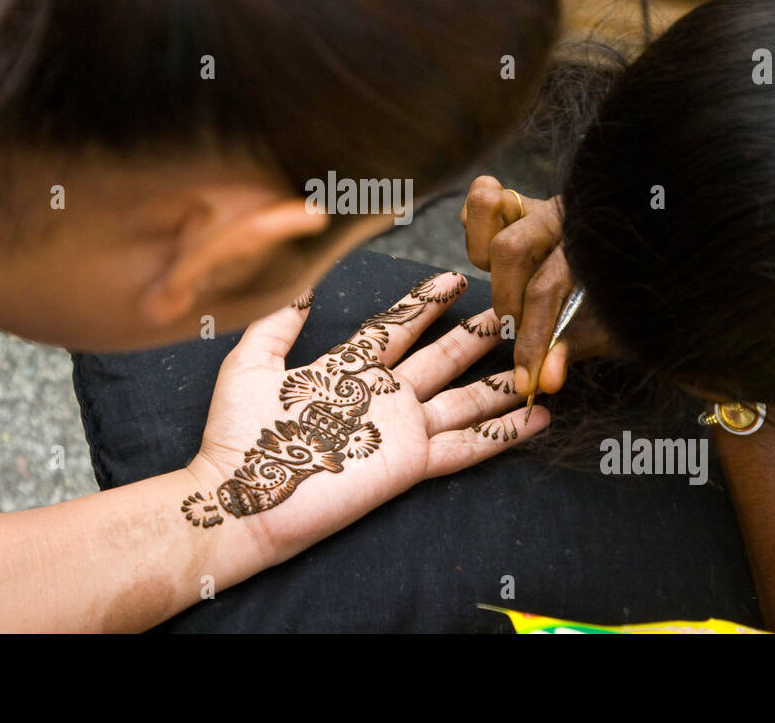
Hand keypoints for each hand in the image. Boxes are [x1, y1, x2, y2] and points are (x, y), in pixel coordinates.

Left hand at [184, 271, 548, 559]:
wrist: (243, 497)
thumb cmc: (237, 435)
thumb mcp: (251, 364)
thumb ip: (277, 324)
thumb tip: (303, 288)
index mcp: (347, 370)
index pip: (395, 329)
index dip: (423, 303)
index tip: (452, 278)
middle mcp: (381, 397)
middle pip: (439, 360)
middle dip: (472, 336)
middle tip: (505, 312)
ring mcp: (399, 430)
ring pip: (461, 401)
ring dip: (496, 382)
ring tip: (532, 361)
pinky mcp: (410, 464)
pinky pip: (465, 446)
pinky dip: (503, 434)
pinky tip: (537, 417)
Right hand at [460, 175, 615, 396]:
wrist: (657, 266)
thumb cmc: (625, 304)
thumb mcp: (608, 331)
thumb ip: (574, 349)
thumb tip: (544, 380)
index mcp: (593, 243)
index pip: (546, 288)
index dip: (532, 339)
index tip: (527, 379)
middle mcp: (566, 213)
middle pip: (511, 246)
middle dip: (504, 298)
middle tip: (514, 328)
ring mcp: (541, 201)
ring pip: (489, 204)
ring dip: (483, 250)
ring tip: (505, 287)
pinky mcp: (519, 200)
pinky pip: (482, 198)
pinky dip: (478, 229)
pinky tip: (499, 265)